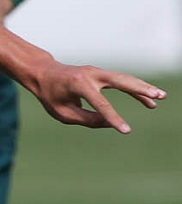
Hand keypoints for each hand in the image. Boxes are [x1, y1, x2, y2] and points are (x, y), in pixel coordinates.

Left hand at [31, 61, 165, 132]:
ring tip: (160, 97)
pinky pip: (121, 81)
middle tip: (159, 96)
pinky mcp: (101, 74)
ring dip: (143, 88)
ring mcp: (97, 72)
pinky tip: (148, 100)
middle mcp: (90, 74)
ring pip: (125, 79)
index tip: (126, 131)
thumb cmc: (50, 95)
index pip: (100, 104)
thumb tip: (111, 123)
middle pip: (121, 81)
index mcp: (78, 84)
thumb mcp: (63, 112)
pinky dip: (135, 89)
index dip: (114, 118)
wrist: (44, 73)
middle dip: (140, 89)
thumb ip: (86, 119)